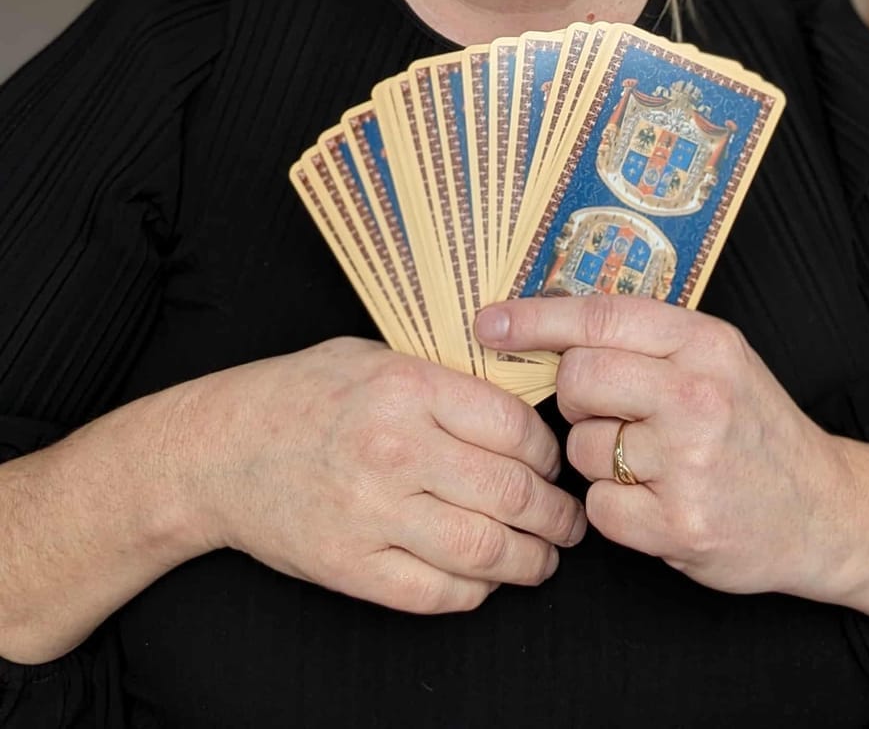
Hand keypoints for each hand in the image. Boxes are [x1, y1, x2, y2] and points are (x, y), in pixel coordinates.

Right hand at [173, 337, 585, 614]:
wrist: (219, 450)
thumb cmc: (303, 394)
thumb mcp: (377, 356)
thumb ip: (447, 378)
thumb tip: (526, 402)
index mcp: (407, 388)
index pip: (515, 428)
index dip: (549, 454)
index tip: (553, 465)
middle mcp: (395, 450)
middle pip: (511, 494)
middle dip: (556, 516)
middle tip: (569, 521)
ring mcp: (372, 514)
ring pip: (484, 551)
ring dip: (530, 561)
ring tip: (544, 557)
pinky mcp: (350, 567)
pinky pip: (436, 593)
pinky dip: (475, 592)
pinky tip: (487, 578)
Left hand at [475, 297, 854, 600]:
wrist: (824, 510)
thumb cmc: (755, 428)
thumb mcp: (717, 359)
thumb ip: (646, 339)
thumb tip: (547, 319)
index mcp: (705, 342)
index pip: (599, 316)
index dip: (534, 319)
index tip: (489, 324)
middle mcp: (698, 394)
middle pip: (578, 379)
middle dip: (575, 398)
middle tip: (606, 412)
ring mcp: (690, 462)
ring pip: (582, 447)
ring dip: (599, 459)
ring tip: (650, 463)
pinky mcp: (681, 524)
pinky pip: (600, 508)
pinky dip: (616, 510)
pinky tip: (656, 502)